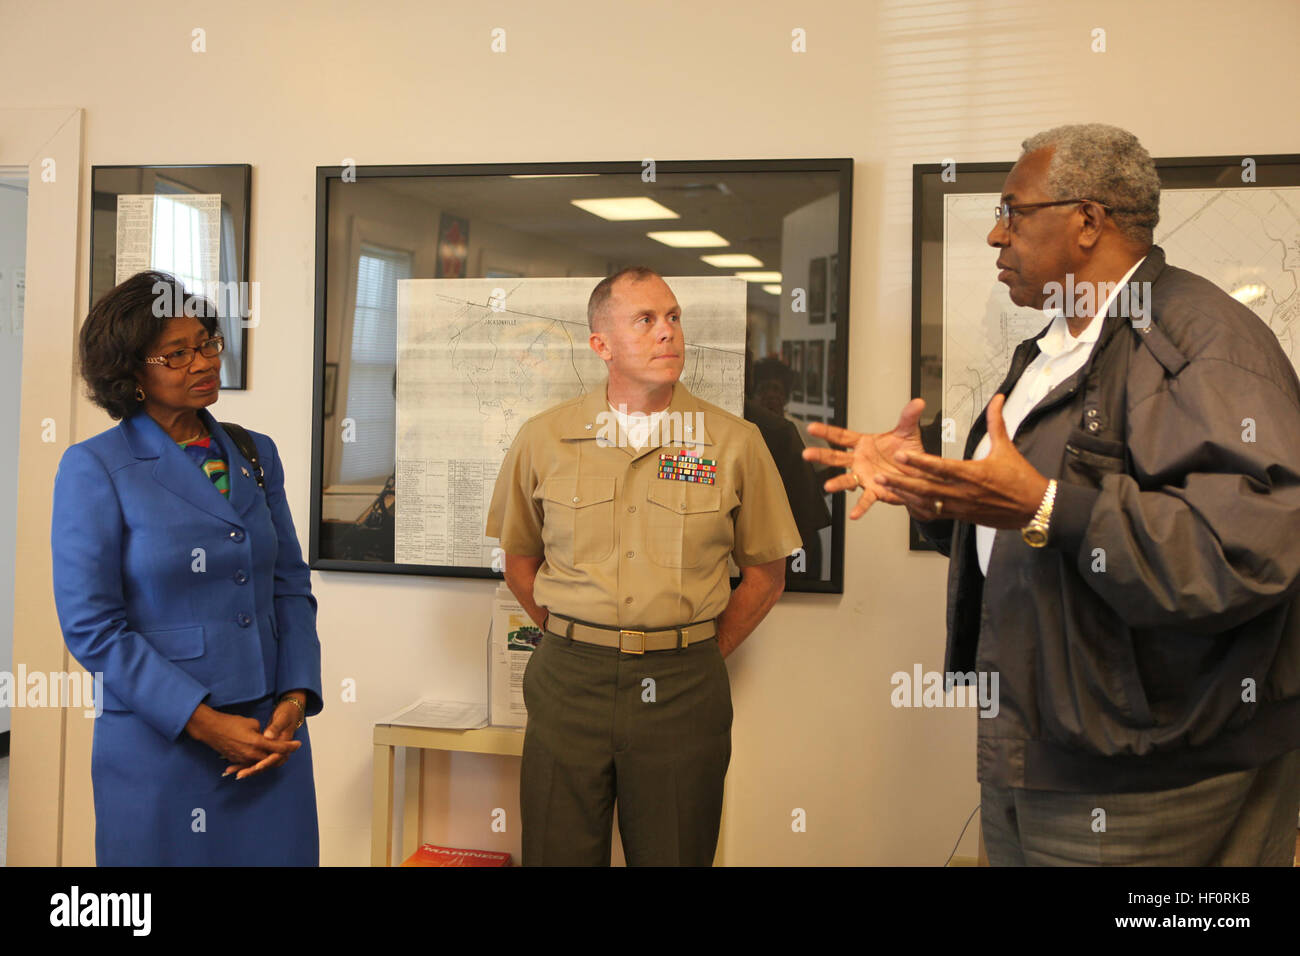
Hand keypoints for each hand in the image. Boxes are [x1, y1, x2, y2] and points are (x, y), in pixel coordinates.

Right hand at [185, 703, 301, 777]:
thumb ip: (262, 732)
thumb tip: (265, 737)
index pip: (278, 748)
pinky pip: (249, 764)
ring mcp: (243, 759)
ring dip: (268, 760)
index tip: (298, 744)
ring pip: (260, 763)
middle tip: (288, 750)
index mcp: (257, 743)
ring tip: (276, 755)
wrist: (211, 729)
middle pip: (271, 759)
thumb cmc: (231, 723)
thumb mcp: (251, 723)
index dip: (289, 747)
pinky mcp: (236, 760)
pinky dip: (256, 762)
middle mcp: (251, 754)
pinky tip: (260, 760)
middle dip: (280, 755)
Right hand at [802, 398, 927, 518]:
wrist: (918, 475)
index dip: (826, 431)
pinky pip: (866, 500)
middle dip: (821, 455)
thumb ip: (909, 417)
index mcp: (864, 444)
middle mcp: (860, 461)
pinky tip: (853, 514)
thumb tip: (917, 402)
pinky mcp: (875, 491)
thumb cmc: (908, 454)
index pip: (841, 436)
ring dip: (837, 483)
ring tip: (828, 486)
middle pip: (836, 457)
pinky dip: (860, 507)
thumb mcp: (908, 433)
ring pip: (847, 479)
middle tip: (807, 454)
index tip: (811, 428)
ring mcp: (865, 476)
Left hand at [876, 394, 1049, 528]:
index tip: (902, 455)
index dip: (920, 462)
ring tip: (884, 488)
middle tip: (881, 475)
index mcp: (973, 474)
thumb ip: (996, 421)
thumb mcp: (1006, 448)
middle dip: (901, 482)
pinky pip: (935, 514)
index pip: (941, 467)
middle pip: (926, 488)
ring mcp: (961, 507)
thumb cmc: (1021, 479)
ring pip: (926, 503)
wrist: (1035, 508)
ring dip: (904, 496)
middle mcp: (964, 492)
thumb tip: (997, 399)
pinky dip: (918, 508)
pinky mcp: (961, 517)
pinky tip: (904, 502)